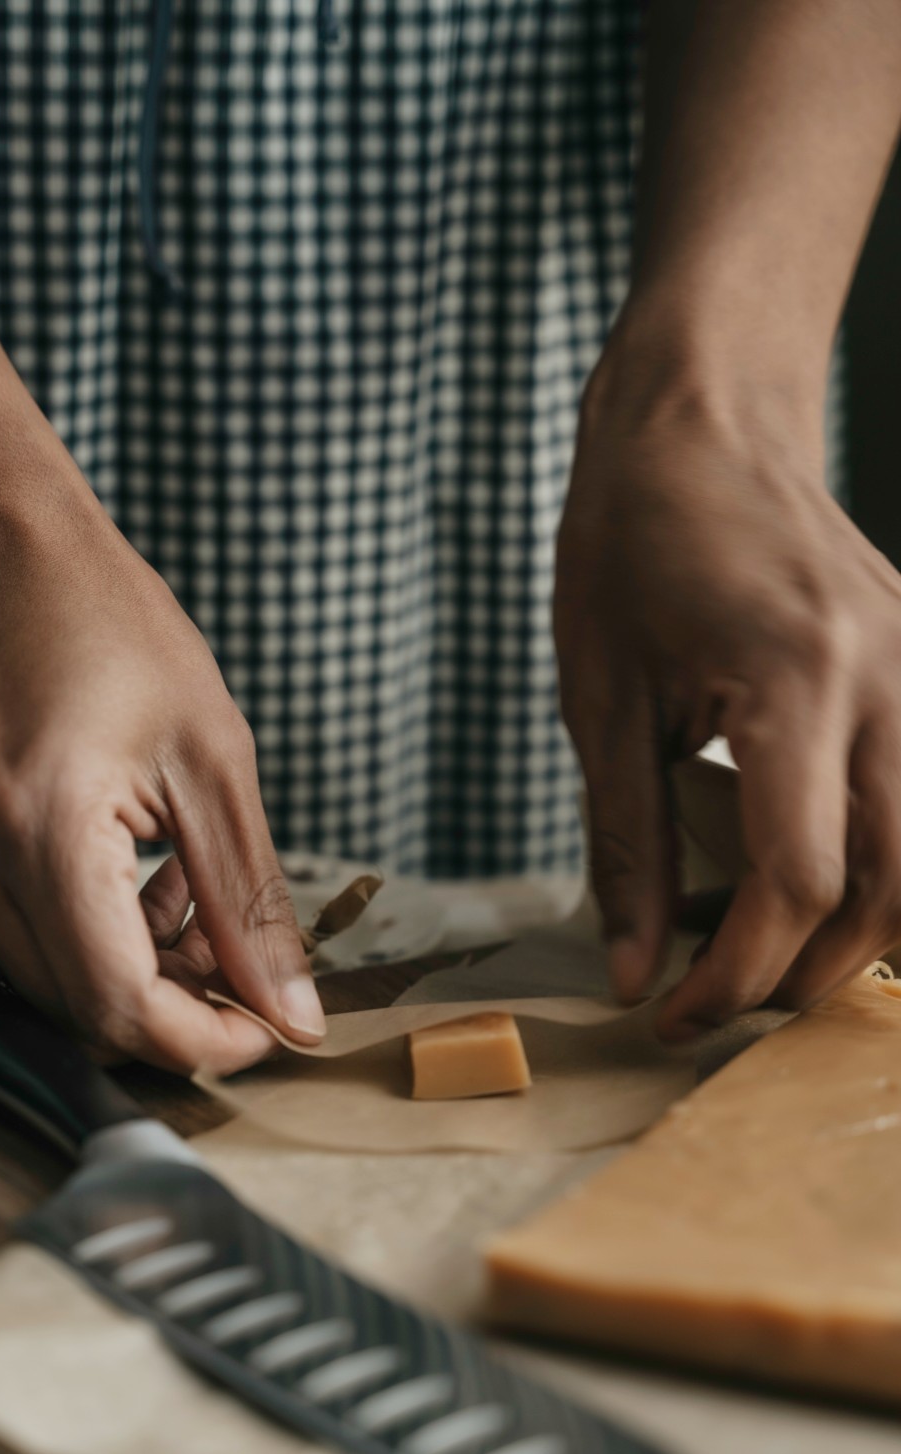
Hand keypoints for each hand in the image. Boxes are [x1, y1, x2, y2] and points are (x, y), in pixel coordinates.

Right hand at [0, 473, 324, 1073]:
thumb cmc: (103, 624)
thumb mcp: (212, 758)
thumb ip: (250, 905)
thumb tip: (292, 1018)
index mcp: (43, 837)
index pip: (121, 1011)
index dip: (206, 1043)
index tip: (267, 1027)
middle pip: (83, 1013)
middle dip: (178, 1002)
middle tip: (237, 943)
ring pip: (49, 986)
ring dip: (134, 968)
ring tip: (184, 884)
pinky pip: (14, 944)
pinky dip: (86, 935)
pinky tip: (129, 870)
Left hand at [555, 347, 900, 1040]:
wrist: (707, 421)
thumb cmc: (633, 543)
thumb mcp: (601, 699)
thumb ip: (625, 843)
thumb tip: (634, 969)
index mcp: (796, 679)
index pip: (796, 880)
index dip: (737, 971)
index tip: (675, 1013)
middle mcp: (888, 677)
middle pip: (885, 889)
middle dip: (799, 972)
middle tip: (715, 1002)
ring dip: (857, 935)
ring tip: (769, 961)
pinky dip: (888, 871)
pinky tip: (822, 891)